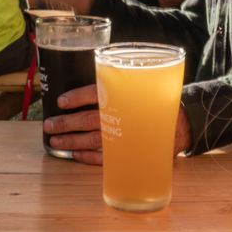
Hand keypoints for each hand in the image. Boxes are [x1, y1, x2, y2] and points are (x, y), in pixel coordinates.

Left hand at [43, 84, 192, 164]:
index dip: (77, 97)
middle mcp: (124, 117)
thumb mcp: (139, 84)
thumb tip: (94, 74)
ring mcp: (126, 138)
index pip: (97, 94)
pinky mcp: (129, 153)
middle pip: (89, 120)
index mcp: (126, 96)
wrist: (182, 123)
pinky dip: (88, 156)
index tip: (61, 101)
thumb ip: (117, 81)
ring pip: (93, 140)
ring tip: (55, 141)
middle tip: (49, 125)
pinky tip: (75, 154)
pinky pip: (105, 158)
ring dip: (72, 142)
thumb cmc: (154, 100)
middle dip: (66, 124)